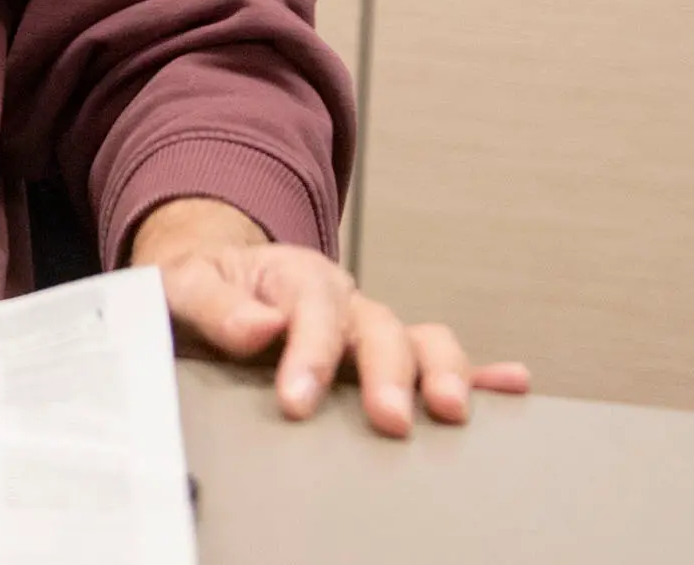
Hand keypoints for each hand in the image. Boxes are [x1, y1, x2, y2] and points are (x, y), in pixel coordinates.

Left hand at [130, 198, 529, 436]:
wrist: (215, 281)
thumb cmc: (202, 286)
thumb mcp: (182, 285)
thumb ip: (215, 305)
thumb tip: (258, 328)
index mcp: (293, 276)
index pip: (310, 309)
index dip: (309, 354)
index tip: (298, 400)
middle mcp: (344, 299)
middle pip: (378, 328)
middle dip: (387, 374)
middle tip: (387, 419)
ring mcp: (370, 327)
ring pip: (420, 342)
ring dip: (443, 373)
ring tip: (452, 410)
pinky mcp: (386, 355)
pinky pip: (438, 359)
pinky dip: (479, 373)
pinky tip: (511, 386)